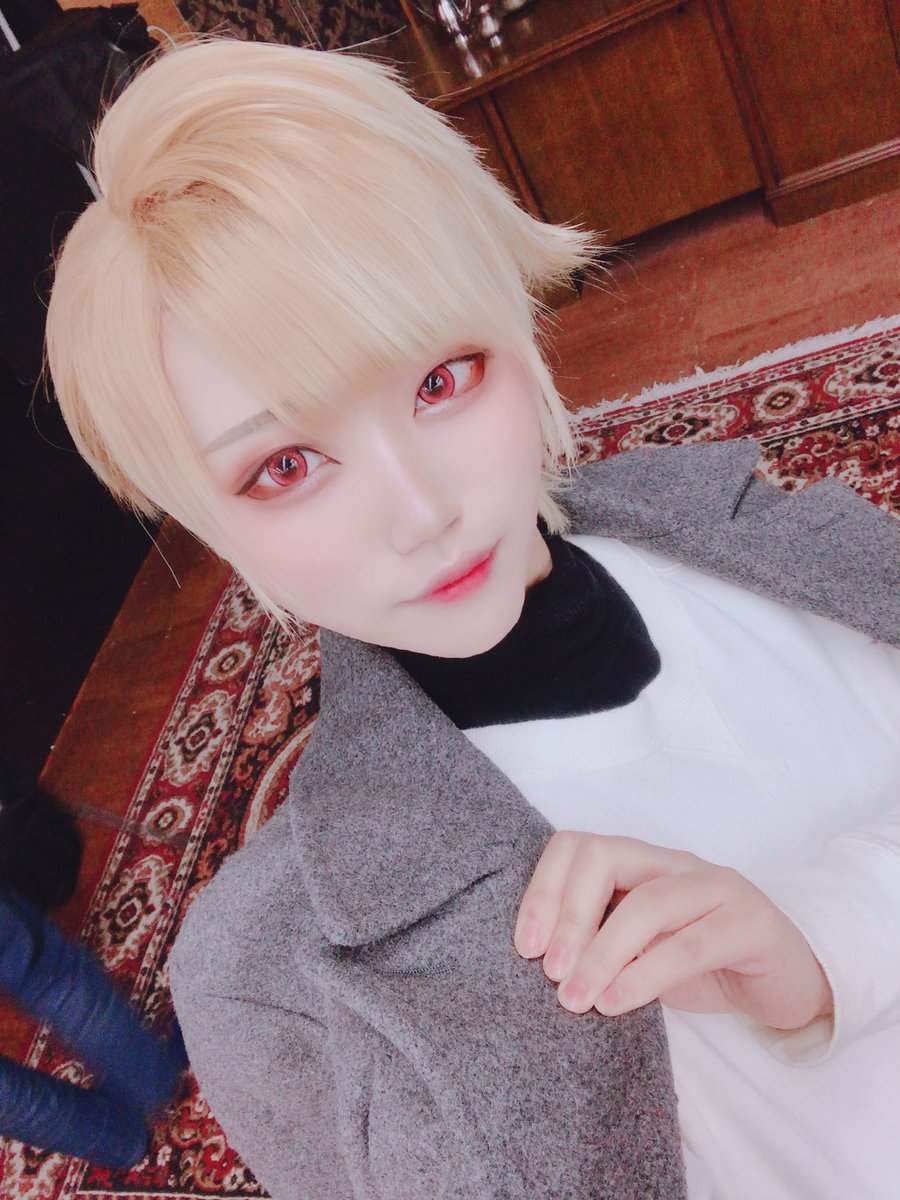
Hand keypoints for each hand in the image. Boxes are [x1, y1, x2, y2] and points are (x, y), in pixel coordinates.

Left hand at [514, 832, 833, 1029]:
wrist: (787, 984)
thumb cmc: (702, 965)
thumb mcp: (638, 952)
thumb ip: (599, 944)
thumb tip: (541, 966)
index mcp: (641, 862)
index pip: (578, 846)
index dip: (543, 891)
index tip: (525, 947)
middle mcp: (675, 863)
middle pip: (604, 857)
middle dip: (568, 915)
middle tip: (550, 973)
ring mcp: (717, 887)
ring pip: (648, 903)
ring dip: (602, 953)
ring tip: (576, 999)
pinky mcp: (752, 924)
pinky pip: (691, 946)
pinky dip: (645, 976)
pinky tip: (617, 1003)